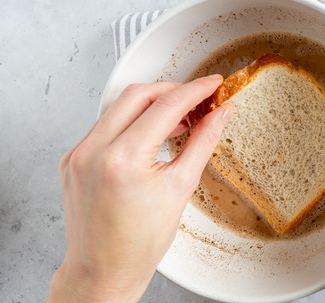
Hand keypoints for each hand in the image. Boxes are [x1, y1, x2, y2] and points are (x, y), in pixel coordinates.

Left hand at [48, 75, 232, 302]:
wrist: (103, 271)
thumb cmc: (139, 243)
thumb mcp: (181, 187)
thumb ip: (202, 142)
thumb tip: (220, 113)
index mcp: (122, 159)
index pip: (166, 105)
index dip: (195, 90)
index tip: (212, 84)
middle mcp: (93, 151)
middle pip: (138, 94)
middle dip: (171, 91)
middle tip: (197, 99)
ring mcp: (78, 154)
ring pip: (118, 106)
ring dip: (150, 105)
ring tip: (177, 120)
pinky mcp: (72, 159)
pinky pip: (104, 125)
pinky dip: (131, 122)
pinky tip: (150, 135)